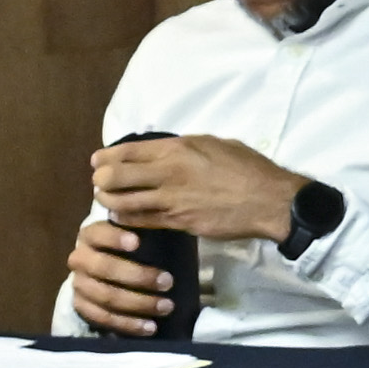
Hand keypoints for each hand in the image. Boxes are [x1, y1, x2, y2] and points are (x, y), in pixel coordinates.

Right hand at [64, 218, 180, 336]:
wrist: (105, 270)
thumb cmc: (130, 248)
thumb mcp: (136, 233)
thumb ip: (144, 228)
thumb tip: (167, 218)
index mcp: (90, 235)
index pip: (98, 234)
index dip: (114, 238)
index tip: (138, 242)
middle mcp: (79, 259)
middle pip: (103, 268)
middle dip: (138, 276)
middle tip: (169, 282)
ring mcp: (78, 284)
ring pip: (105, 296)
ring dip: (138, 303)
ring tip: (166, 307)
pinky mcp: (81, 306)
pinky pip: (102, 318)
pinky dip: (127, 324)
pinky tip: (150, 327)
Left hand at [90, 134, 310, 241]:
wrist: (270, 200)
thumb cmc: (248, 168)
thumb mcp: (216, 144)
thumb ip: (187, 147)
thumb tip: (167, 151)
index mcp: (178, 148)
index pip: (126, 151)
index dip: (106, 157)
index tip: (98, 161)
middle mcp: (169, 172)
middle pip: (115, 177)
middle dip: (102, 180)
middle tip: (102, 183)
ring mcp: (171, 200)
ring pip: (122, 202)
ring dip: (110, 202)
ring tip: (110, 201)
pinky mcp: (178, 223)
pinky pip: (141, 222)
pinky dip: (126, 220)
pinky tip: (124, 218)